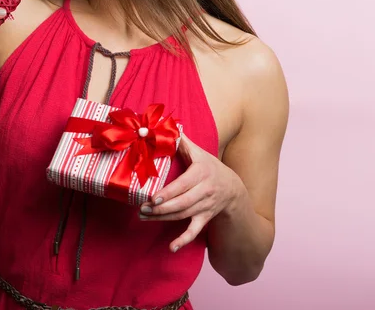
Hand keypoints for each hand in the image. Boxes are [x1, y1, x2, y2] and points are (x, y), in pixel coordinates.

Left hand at [138, 132, 243, 252]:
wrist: (233, 188)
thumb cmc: (210, 167)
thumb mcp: (199, 153)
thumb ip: (182, 142)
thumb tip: (168, 127)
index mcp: (201, 174)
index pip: (183, 186)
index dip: (168, 194)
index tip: (153, 198)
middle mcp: (204, 192)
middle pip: (181, 203)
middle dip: (160, 208)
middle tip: (141, 209)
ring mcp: (205, 206)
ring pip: (182, 215)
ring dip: (162, 219)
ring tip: (143, 217)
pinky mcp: (204, 218)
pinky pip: (194, 231)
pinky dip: (183, 240)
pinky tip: (172, 248)